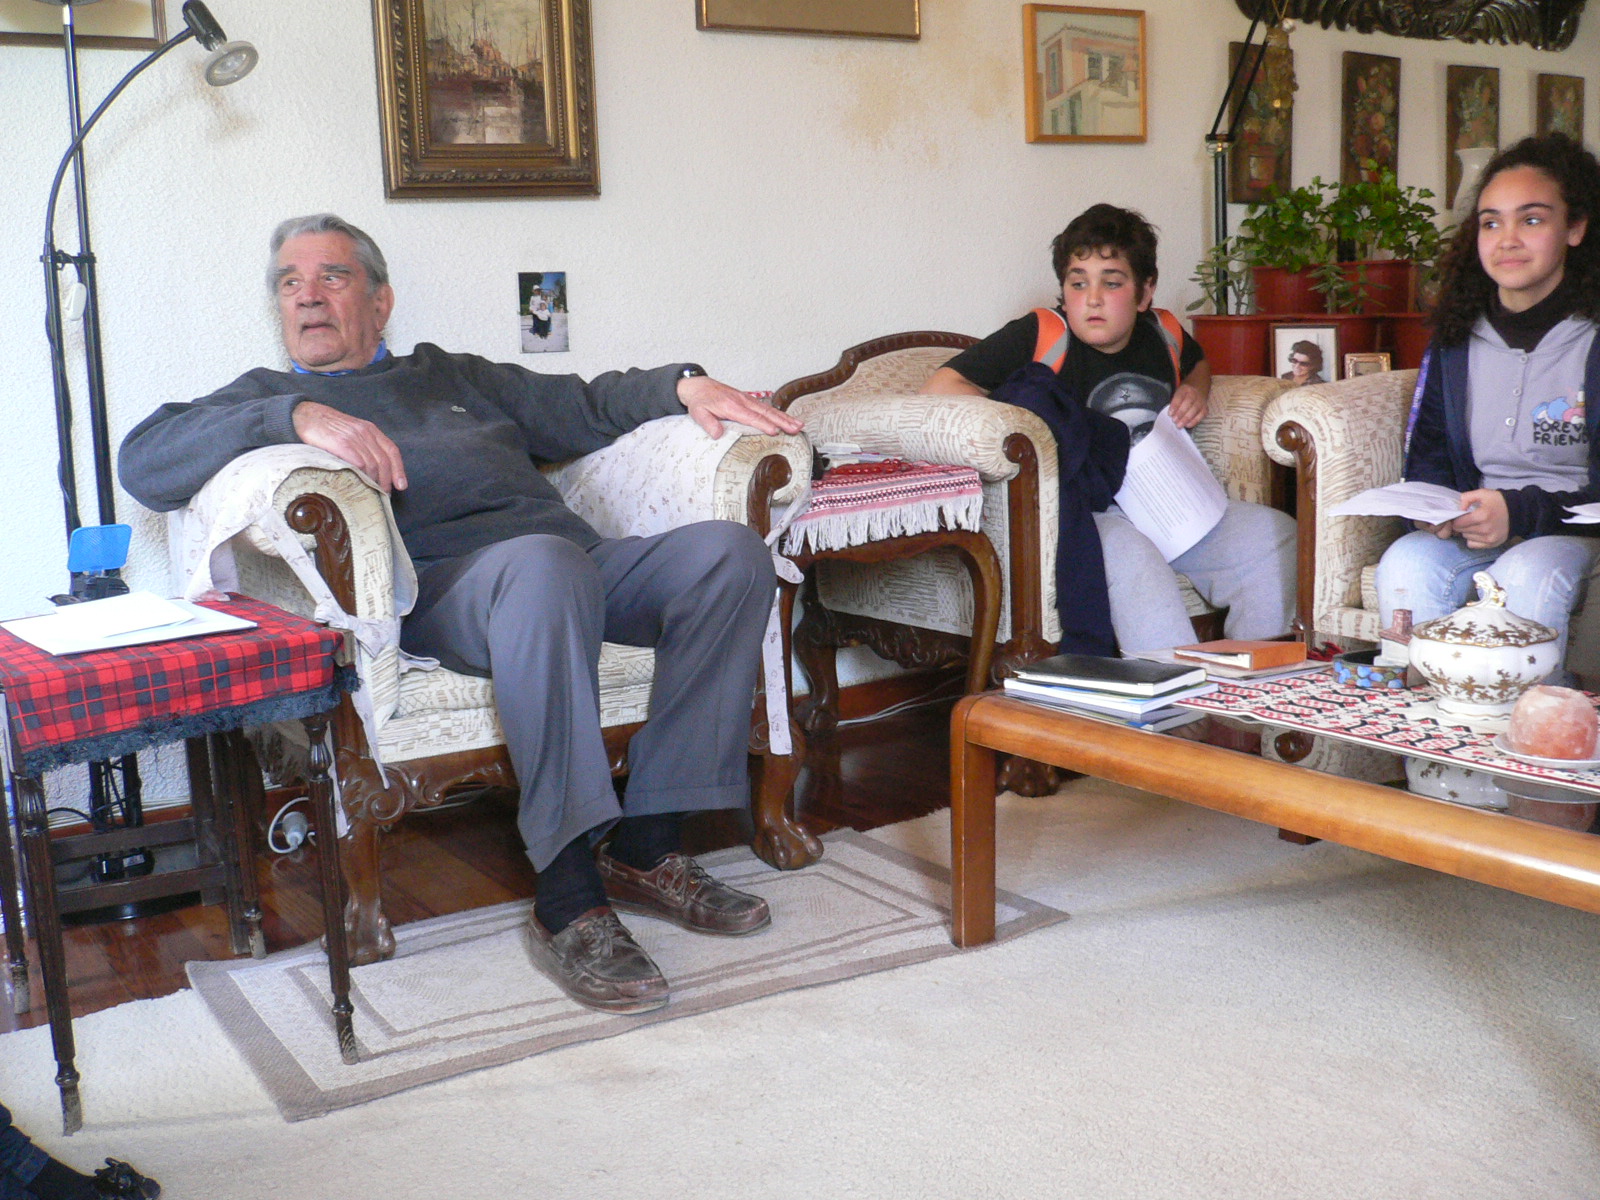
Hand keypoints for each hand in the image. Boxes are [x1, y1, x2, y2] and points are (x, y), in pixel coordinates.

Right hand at [292, 401, 407, 491]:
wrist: (304, 415)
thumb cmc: (326, 428)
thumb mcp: (350, 432)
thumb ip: (363, 446)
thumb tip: (373, 471)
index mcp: (370, 429)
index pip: (392, 450)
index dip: (398, 470)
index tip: (401, 485)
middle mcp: (365, 432)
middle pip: (384, 462)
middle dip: (386, 482)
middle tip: (383, 495)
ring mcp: (354, 438)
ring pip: (373, 465)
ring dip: (374, 483)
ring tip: (371, 494)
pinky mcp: (341, 444)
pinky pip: (359, 464)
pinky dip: (362, 477)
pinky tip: (360, 485)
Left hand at [678, 375, 804, 438]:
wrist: (699, 386)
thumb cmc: (700, 401)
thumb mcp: (699, 413)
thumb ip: (708, 423)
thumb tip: (718, 434)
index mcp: (732, 406)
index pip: (751, 417)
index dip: (763, 424)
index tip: (775, 431)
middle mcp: (743, 402)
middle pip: (766, 413)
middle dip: (782, 421)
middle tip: (796, 428)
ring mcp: (747, 400)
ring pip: (769, 410)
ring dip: (785, 418)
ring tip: (799, 425)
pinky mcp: (749, 401)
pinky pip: (766, 408)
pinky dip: (778, 414)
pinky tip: (787, 419)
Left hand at [1167, 382, 1208, 428]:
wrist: (1200, 384)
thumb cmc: (1186, 390)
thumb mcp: (1178, 391)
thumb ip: (1175, 401)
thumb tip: (1172, 414)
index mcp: (1185, 388)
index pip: (1180, 396)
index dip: (1175, 406)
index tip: (1170, 414)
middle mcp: (1194, 393)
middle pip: (1188, 403)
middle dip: (1180, 413)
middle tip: (1174, 421)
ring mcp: (1201, 400)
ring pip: (1195, 409)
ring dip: (1186, 419)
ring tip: (1179, 425)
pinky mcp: (1206, 407)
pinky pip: (1202, 415)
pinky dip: (1195, 421)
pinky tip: (1188, 425)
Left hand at [1450, 488, 1509, 548]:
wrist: (1518, 511)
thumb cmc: (1499, 501)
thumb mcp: (1483, 493)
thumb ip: (1466, 498)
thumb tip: (1458, 509)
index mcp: (1482, 515)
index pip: (1458, 523)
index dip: (1457, 518)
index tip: (1461, 515)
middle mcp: (1485, 529)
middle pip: (1462, 530)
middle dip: (1462, 525)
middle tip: (1468, 519)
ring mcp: (1489, 538)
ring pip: (1466, 537)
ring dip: (1468, 531)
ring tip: (1476, 524)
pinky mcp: (1492, 544)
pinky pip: (1473, 545)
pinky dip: (1473, 539)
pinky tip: (1479, 532)